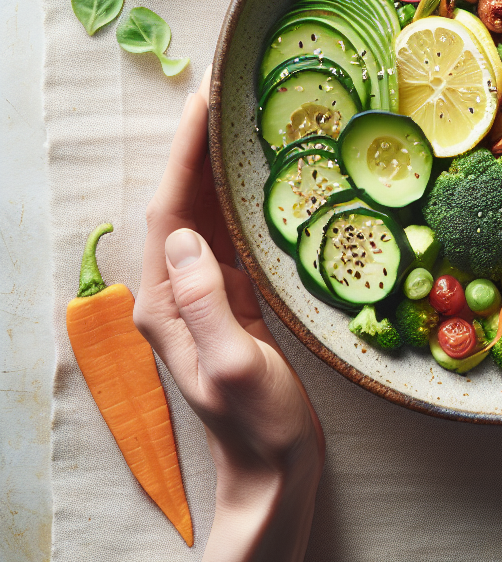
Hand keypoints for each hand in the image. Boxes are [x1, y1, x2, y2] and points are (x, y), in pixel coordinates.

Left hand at [134, 67, 324, 561]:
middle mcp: (177, 294)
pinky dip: (240, 201)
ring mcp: (203, 298)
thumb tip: (187, 237)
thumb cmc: (259, 425)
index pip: (169, 213)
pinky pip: (231, 238)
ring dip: (216, 168)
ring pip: (206, 217)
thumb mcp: (235, 366)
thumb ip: (204, 303)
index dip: (183, 155)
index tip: (203, 104)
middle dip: (197, 148)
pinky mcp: (231, 303)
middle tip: (224, 94)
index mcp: (166, 305)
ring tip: (239, 121)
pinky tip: (258, 179)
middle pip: (183, 205)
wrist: (275, 467)